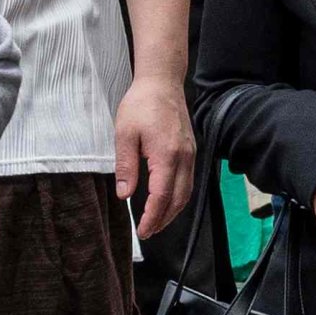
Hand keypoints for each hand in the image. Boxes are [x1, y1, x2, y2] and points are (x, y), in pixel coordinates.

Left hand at [113, 74, 196, 237]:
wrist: (162, 82)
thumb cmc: (141, 104)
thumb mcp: (124, 134)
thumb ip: (126, 166)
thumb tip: (124, 194)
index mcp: (167, 155)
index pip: (162, 197)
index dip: (152, 217)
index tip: (142, 230)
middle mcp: (184, 159)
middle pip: (178, 200)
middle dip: (163, 220)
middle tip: (148, 232)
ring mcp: (191, 155)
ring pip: (186, 193)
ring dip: (173, 211)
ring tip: (156, 222)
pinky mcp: (191, 151)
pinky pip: (188, 181)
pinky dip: (178, 197)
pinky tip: (167, 201)